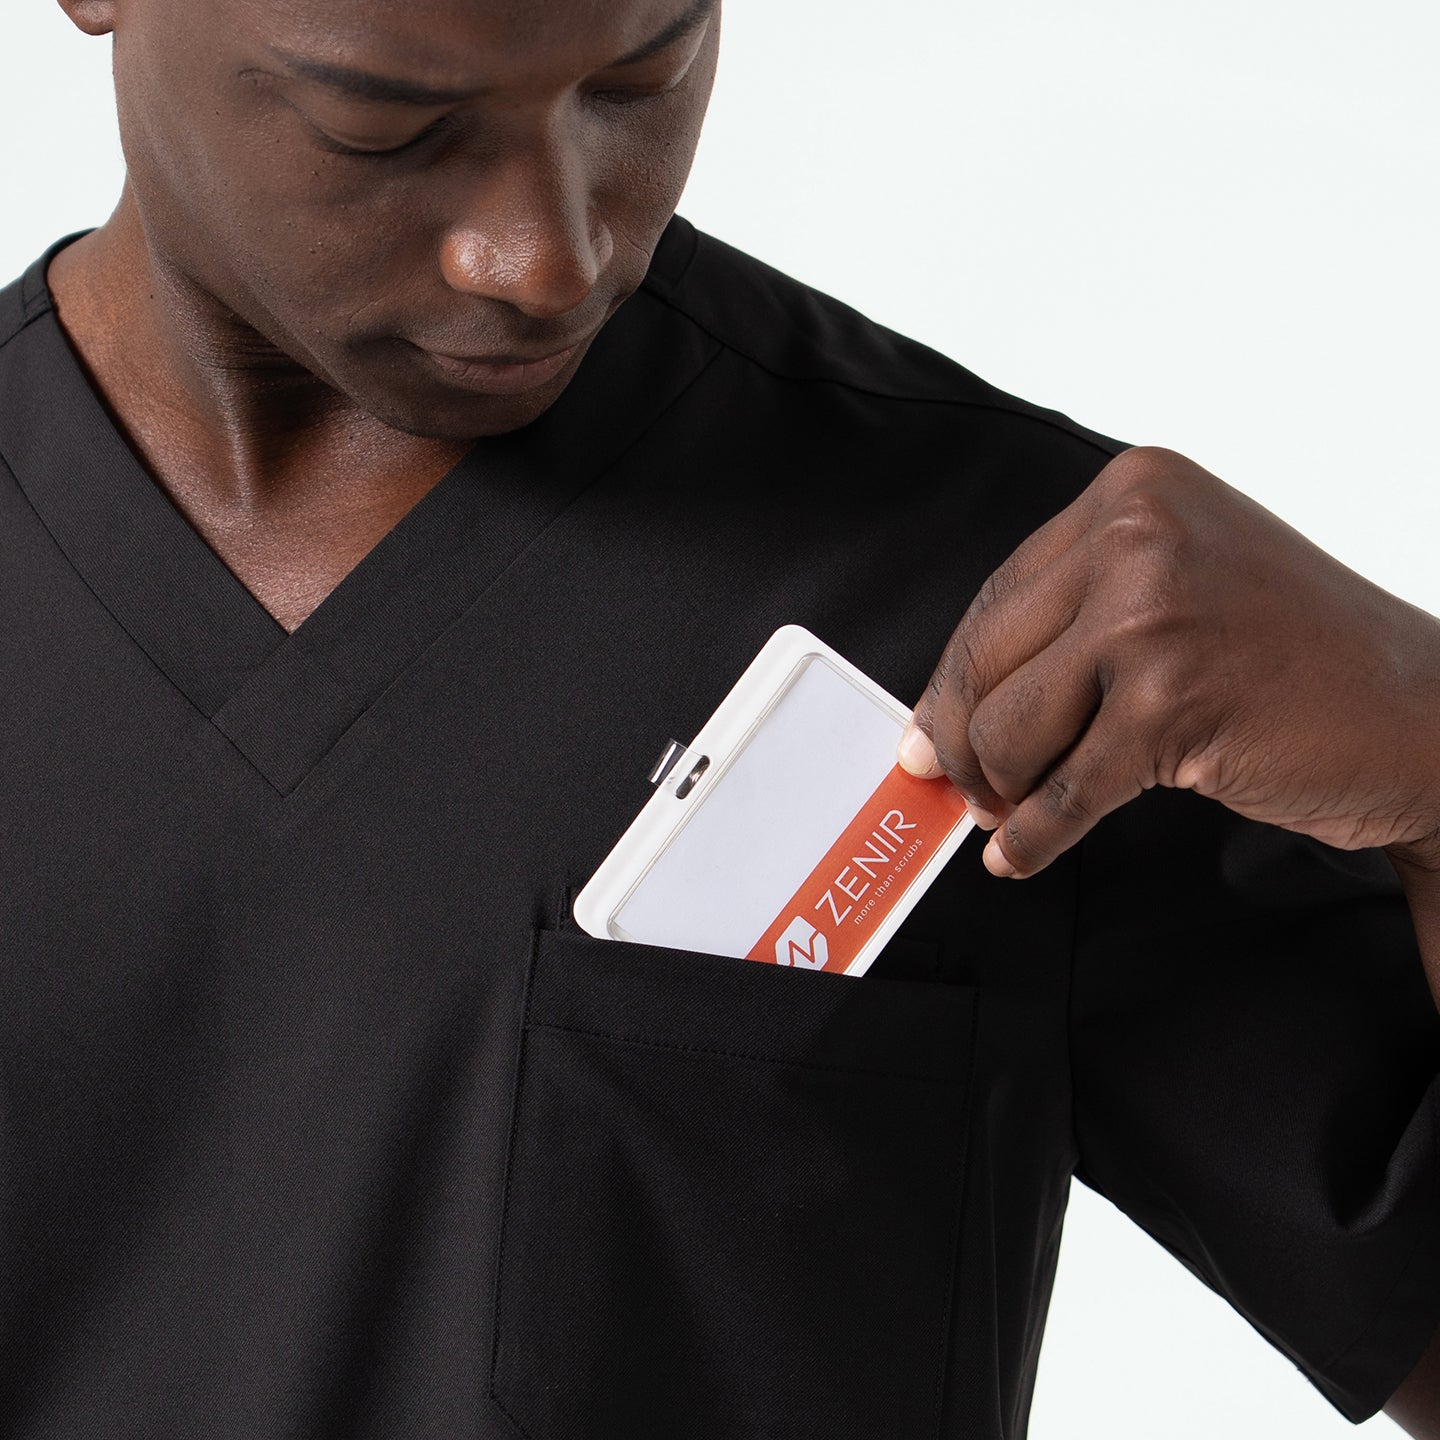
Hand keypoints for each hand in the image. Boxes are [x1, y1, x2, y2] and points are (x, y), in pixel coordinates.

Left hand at [897, 446, 1439, 878]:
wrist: (1426, 718)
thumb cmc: (1299, 658)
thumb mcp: (1179, 590)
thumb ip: (1070, 626)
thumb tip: (941, 713)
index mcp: (1135, 492)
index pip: (997, 599)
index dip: (955, 680)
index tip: (931, 728)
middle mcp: (1139, 535)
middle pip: (985, 661)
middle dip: (963, 741)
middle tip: (966, 786)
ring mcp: (1155, 616)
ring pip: (1007, 729)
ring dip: (1004, 789)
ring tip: (1017, 810)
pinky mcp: (1172, 703)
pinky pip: (1061, 792)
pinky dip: (1032, 836)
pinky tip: (1020, 854)